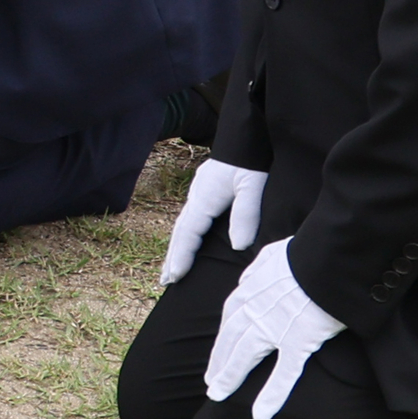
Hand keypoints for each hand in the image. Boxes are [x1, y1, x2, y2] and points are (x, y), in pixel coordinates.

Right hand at [157, 157, 268, 282]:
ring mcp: (199, 194)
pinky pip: (190, 219)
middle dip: (172, 257)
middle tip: (165, 282)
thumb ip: (245, 214)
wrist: (246, 136)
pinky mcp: (205, 192)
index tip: (174, 277)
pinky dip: (185, 236)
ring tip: (171, 269)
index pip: (188, 233)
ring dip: (176, 248)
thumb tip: (237, 245)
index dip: (181, 256)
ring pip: (183, 225)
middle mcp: (197, 197)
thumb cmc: (250, 162)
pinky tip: (187, 243)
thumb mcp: (252, 187)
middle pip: (179, 232)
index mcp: (204, 198)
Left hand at [201, 238, 345, 418]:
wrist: (327, 258)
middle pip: (230, 340)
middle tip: (211, 381)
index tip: (217, 352)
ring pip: (244, 357)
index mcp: (249, 290)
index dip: (222, 338)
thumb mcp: (273, 254)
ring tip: (218, 395)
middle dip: (218, 361)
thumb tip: (248, 279)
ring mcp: (274, 327)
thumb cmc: (306, 254)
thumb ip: (258, 268)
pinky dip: (271, 396)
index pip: (229, 319)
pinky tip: (260, 415)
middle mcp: (255, 310)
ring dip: (229, 377)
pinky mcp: (297, 341)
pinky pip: (282, 375)